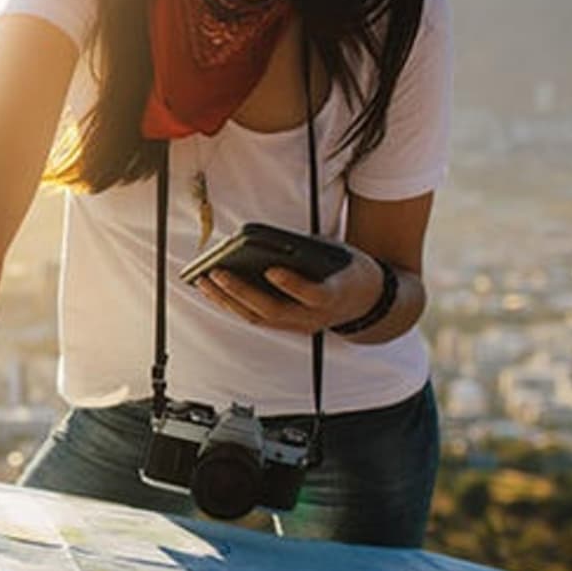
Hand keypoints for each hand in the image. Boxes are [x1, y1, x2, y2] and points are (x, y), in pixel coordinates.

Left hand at [195, 244, 384, 333]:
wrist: (366, 302)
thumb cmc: (348, 270)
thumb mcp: (339, 253)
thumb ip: (309, 251)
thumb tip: (270, 243)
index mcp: (335, 295)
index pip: (313, 294)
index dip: (292, 284)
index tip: (271, 270)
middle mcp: (315, 317)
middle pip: (273, 310)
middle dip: (241, 292)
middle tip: (216, 273)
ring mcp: (299, 326)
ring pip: (259, 318)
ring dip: (228, 301)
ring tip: (205, 281)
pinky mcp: (287, 327)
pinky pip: (256, 318)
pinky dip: (233, 305)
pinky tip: (215, 291)